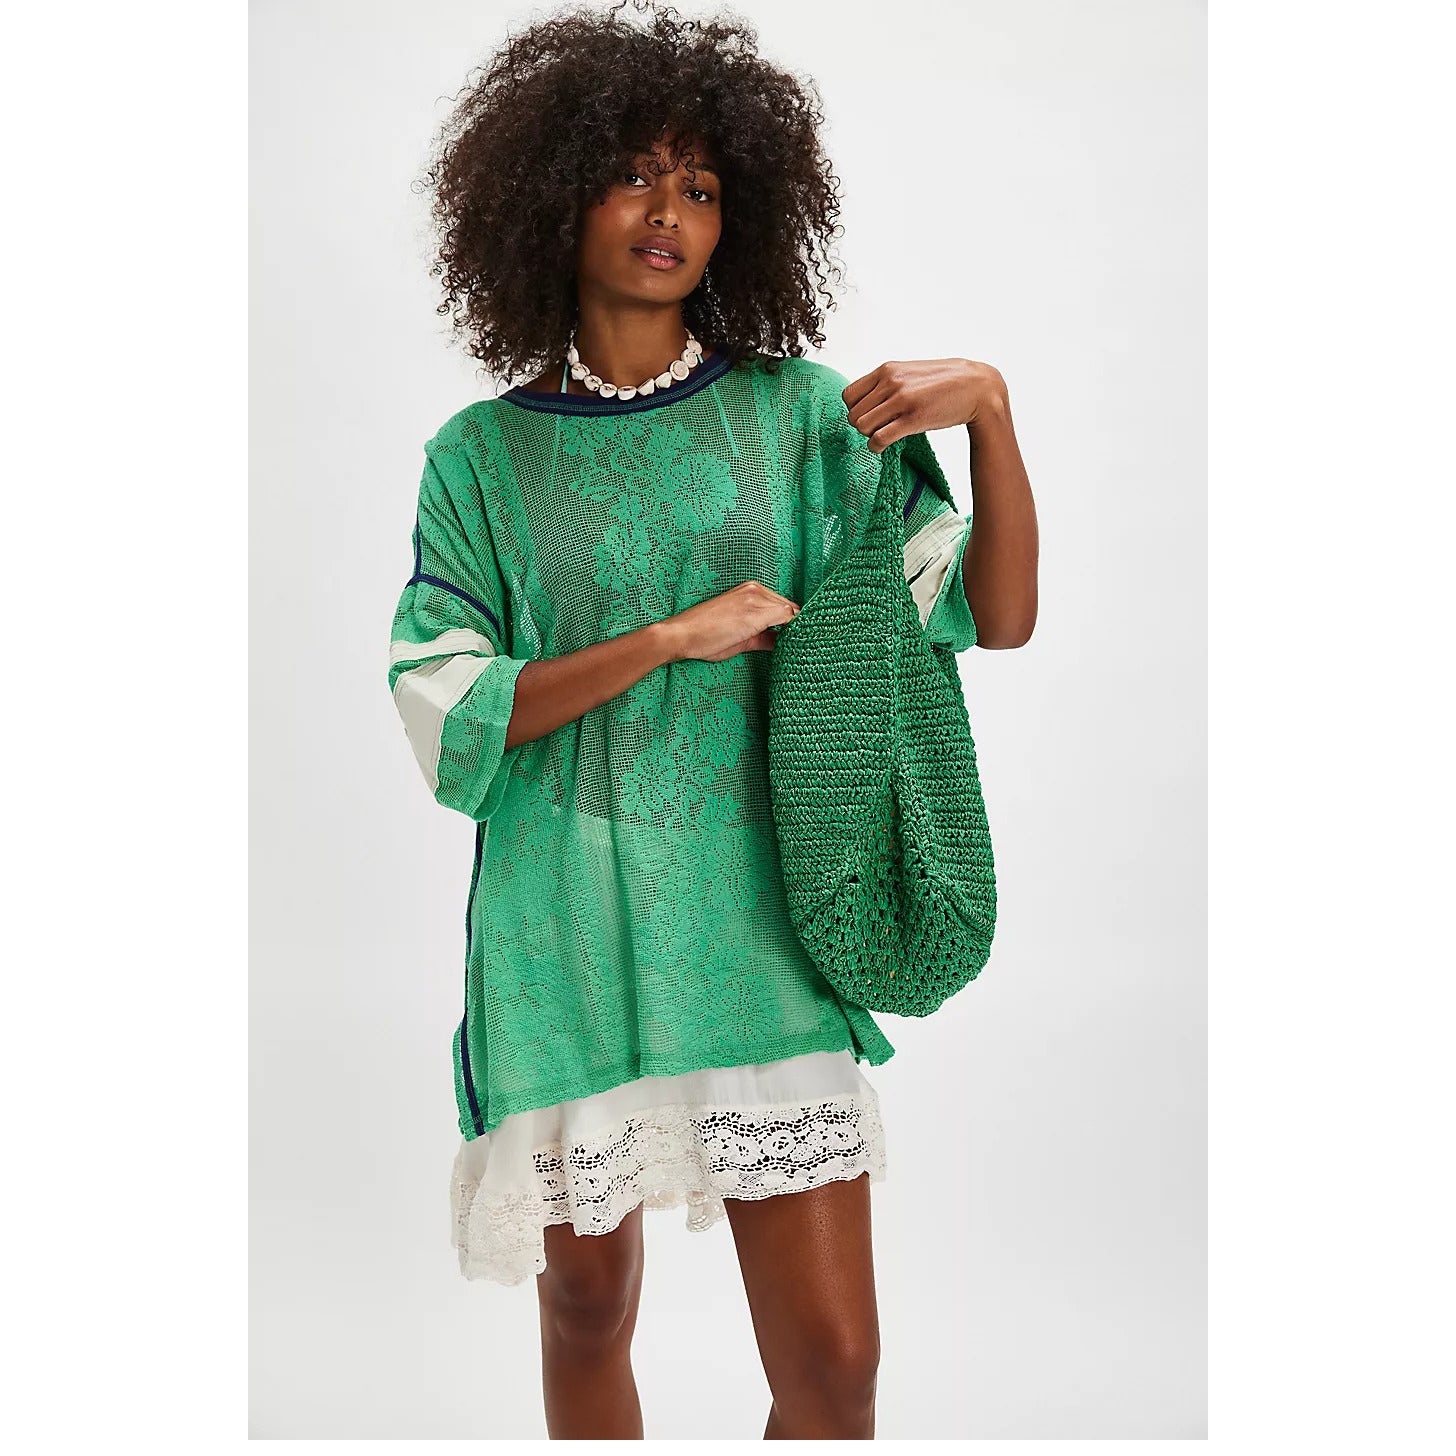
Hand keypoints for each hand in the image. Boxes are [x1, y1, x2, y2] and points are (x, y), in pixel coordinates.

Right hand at [659, 580, 800, 662]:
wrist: (682, 635)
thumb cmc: (705, 636)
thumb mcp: (741, 636)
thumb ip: (764, 637)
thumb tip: (782, 643)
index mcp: (750, 590)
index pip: (783, 606)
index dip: (793, 624)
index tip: (797, 639)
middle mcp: (755, 589)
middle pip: (791, 608)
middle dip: (797, 627)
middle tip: (801, 645)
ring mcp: (756, 598)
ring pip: (791, 612)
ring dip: (796, 630)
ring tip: (799, 648)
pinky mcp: (755, 611)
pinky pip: (787, 618)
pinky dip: (793, 631)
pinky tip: (792, 646)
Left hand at [842, 357, 1008, 452]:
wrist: (978, 387)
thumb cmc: (944, 383)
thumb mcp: (911, 373)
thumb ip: (888, 382)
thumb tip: (868, 400)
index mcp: (887, 369)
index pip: (848, 395)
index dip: (856, 410)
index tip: (871, 416)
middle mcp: (891, 382)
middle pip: (853, 414)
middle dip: (863, 426)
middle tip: (879, 429)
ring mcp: (902, 400)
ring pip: (861, 426)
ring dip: (869, 436)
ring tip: (885, 435)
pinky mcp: (913, 419)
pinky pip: (878, 439)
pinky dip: (876, 447)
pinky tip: (885, 446)